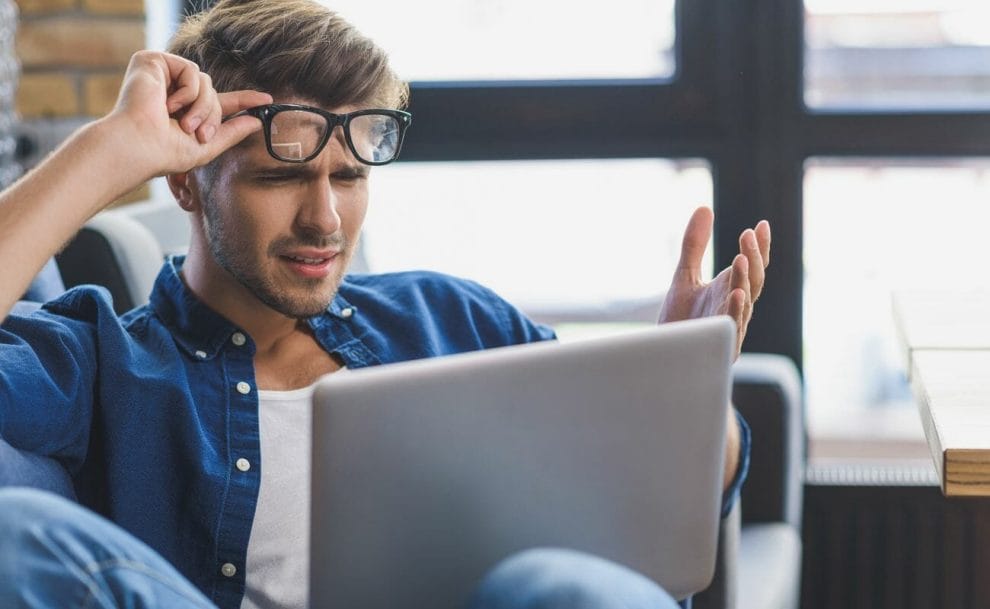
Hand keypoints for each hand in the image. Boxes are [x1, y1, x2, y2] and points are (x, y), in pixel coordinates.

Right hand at [105, 51, 271, 177]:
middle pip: (214, 94)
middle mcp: (174, 92)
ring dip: (202, 106)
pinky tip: (167, 105)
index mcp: (185, 112)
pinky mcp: (154, 62)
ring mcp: (163, 76)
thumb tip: (257, 121)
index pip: (220, 102)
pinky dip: (187, 91)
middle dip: (213, 115)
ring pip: (206, 81)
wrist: (139, 146)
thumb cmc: (164, 153)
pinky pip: (191, 70)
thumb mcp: (207, 147)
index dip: (244, 100)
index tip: (267, 100)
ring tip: (183, 124)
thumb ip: (232, 132)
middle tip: (199, 134)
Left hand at [657, 207, 770, 358]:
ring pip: (745, 302)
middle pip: (754, 279)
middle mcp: (735, 306)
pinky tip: (736, 294)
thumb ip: (695, 245)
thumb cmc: (681, 319)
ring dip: (745, 280)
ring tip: (742, 258)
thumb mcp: (685, 275)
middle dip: (754, 257)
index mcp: (731, 289)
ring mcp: (730, 325)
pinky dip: (736, 311)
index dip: (760, 247)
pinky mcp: (720, 344)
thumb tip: (704, 207)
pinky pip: (732, 327)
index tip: (762, 225)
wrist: (664, 357)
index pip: (753, 265)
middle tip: (748, 234)